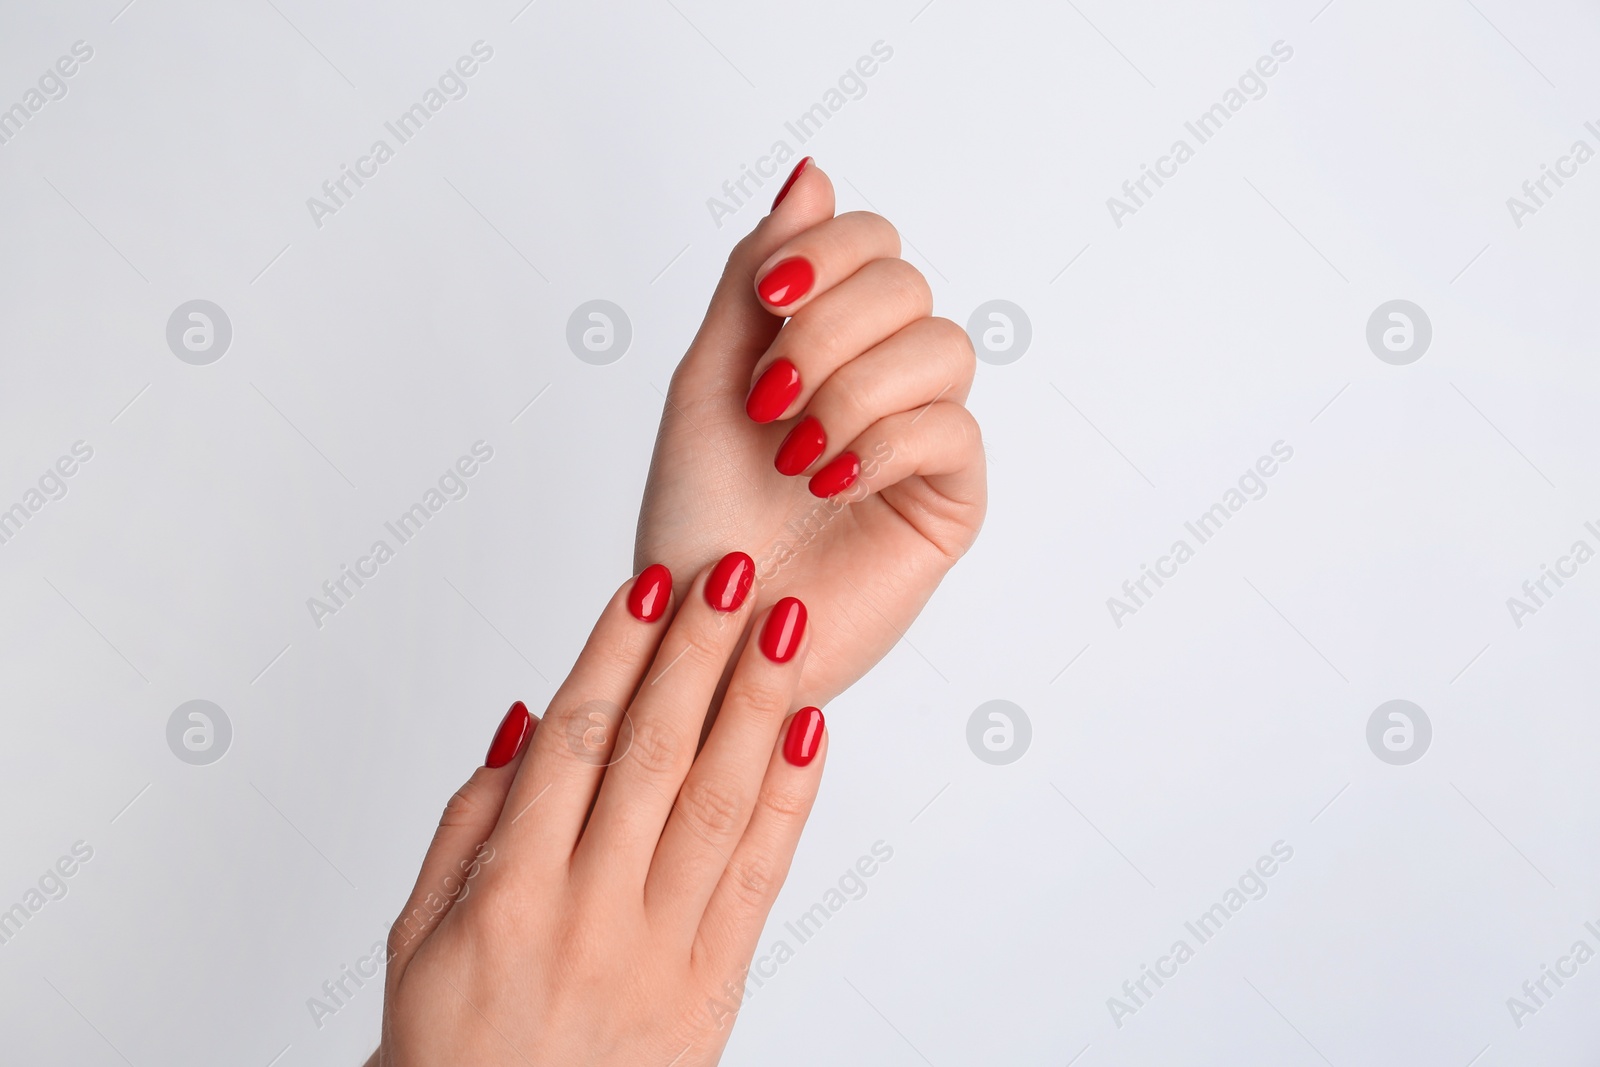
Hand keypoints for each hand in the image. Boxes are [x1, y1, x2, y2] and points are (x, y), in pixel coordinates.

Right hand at [374, 553, 824, 1065]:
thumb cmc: (454, 1049)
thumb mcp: (418, 935)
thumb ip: (470, 821)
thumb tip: (528, 719)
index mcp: (508, 889)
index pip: (575, 740)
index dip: (615, 654)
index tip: (648, 586)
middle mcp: (587, 909)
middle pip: (653, 753)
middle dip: (696, 653)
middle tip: (733, 576)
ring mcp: (657, 948)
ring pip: (715, 802)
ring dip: (754, 703)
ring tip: (783, 627)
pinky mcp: (712, 986)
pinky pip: (758, 877)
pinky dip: (787, 798)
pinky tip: (807, 731)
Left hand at [637, 159, 984, 705]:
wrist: (699, 626)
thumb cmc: (695, 514)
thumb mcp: (706, 376)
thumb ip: (754, 276)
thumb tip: (811, 173)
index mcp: (826, 338)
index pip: (873, 241)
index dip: (827, 252)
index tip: (768, 301)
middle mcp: (881, 376)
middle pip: (908, 284)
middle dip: (829, 329)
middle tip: (769, 397)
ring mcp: (920, 436)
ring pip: (942, 348)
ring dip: (853, 390)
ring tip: (793, 455)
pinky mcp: (948, 500)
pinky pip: (952, 429)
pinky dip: (881, 443)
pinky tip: (828, 481)